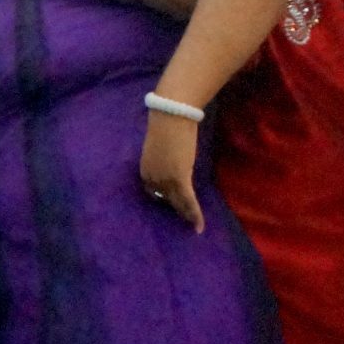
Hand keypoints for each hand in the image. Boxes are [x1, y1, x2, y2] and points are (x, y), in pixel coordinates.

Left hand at [139, 113, 203, 231]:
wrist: (171, 117)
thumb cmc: (166, 126)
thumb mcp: (159, 147)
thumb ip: (162, 159)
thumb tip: (171, 161)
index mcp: (145, 171)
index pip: (153, 191)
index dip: (163, 197)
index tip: (171, 201)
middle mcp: (152, 179)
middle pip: (165, 199)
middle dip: (175, 208)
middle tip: (185, 217)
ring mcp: (165, 180)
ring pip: (178, 203)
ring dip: (187, 215)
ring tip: (194, 227)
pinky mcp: (179, 178)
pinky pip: (188, 200)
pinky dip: (194, 214)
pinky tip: (198, 226)